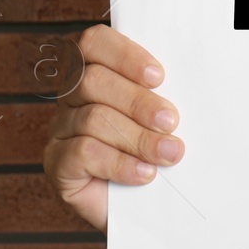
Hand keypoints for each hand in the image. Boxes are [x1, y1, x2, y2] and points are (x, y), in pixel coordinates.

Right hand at [43, 25, 182, 231]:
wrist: (150, 205)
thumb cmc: (161, 150)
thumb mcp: (166, 116)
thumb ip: (165, 92)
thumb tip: (192, 78)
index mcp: (96, 71)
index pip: (93, 43)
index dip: (124, 55)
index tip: (159, 77)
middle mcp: (71, 97)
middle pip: (91, 81)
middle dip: (138, 101)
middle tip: (172, 122)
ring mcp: (60, 130)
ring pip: (92, 119)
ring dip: (138, 137)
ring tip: (170, 153)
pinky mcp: (56, 164)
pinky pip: (82, 153)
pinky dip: (119, 163)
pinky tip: (145, 174)